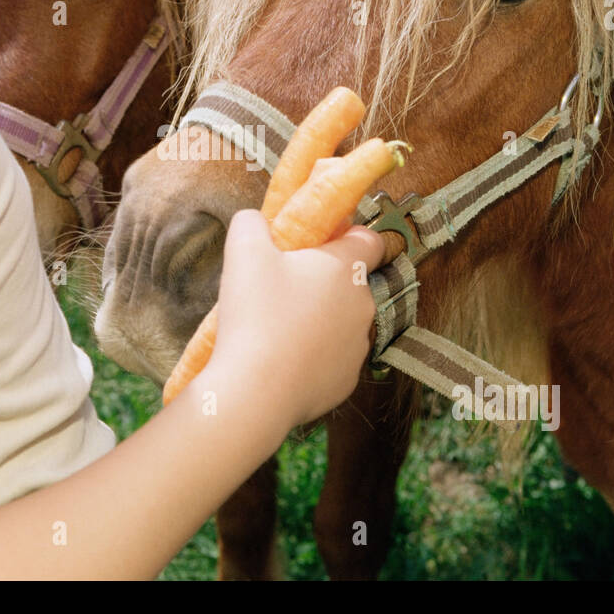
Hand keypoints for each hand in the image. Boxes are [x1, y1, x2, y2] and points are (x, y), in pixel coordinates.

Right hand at [207, 200, 383, 428]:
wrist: (256, 392)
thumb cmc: (254, 315)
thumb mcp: (243, 251)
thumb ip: (252, 223)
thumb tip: (255, 220)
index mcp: (347, 269)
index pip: (371, 239)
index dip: (346, 236)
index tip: (318, 243)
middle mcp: (364, 306)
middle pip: (351, 283)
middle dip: (324, 283)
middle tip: (283, 289)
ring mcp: (359, 347)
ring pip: (343, 323)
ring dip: (320, 321)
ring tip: (278, 329)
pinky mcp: (348, 382)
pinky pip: (333, 359)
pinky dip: (314, 358)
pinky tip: (283, 361)